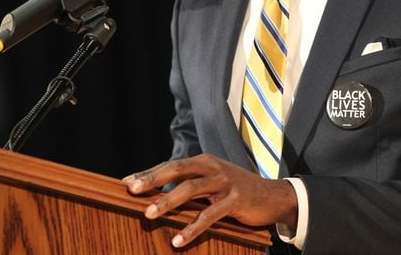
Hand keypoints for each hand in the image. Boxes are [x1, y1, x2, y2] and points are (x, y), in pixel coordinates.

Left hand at [123, 154, 297, 247]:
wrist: (272, 196)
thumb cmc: (236, 190)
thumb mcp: (213, 182)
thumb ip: (190, 184)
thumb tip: (159, 194)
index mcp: (204, 161)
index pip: (171, 165)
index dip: (149, 173)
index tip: (127, 182)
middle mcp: (212, 167)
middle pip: (177, 170)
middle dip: (153, 180)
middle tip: (133, 191)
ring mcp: (224, 182)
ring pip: (190, 189)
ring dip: (168, 202)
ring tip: (149, 214)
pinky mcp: (234, 200)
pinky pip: (209, 215)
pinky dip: (192, 228)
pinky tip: (178, 240)